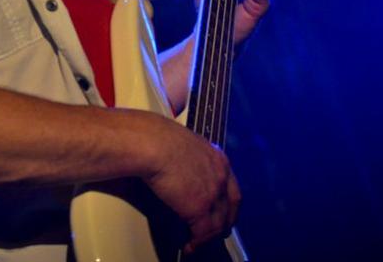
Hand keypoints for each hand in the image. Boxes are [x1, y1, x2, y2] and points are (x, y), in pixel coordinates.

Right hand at [144, 120, 240, 252]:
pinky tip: (189, 246)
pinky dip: (196, 242)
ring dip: (209, 236)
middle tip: (217, 230)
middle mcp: (220, 175)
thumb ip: (186, 154)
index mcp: (216, 157)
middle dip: (225, 221)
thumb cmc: (156, 136)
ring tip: (198, 242)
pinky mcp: (200, 207)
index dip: (228, 201)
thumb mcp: (181, 140)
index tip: (223, 209)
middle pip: (231, 206)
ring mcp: (213, 192)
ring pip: (218, 223)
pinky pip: (203, 232)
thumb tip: (175, 159)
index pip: (231, 185)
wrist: (151, 143)